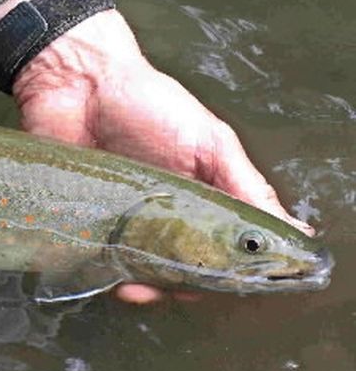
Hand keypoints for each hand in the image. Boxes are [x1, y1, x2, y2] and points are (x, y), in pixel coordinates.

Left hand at [0, 0, 309, 303]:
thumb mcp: (208, 141)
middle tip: (175, 287)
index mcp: (194, 200)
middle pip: (174, 268)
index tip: (226, 283)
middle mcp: (157, 215)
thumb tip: (293, 233)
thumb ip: (243, 185)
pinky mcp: (79, 220)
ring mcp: (116, 220)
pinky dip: (101, 274)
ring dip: (141, 286)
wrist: (78, 82)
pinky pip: (91, 258)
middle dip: (178, 284)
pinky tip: (109, 279)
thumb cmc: (148, 105)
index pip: (215, 251)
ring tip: (136, 288)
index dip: (223, 272)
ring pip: (134, 270)